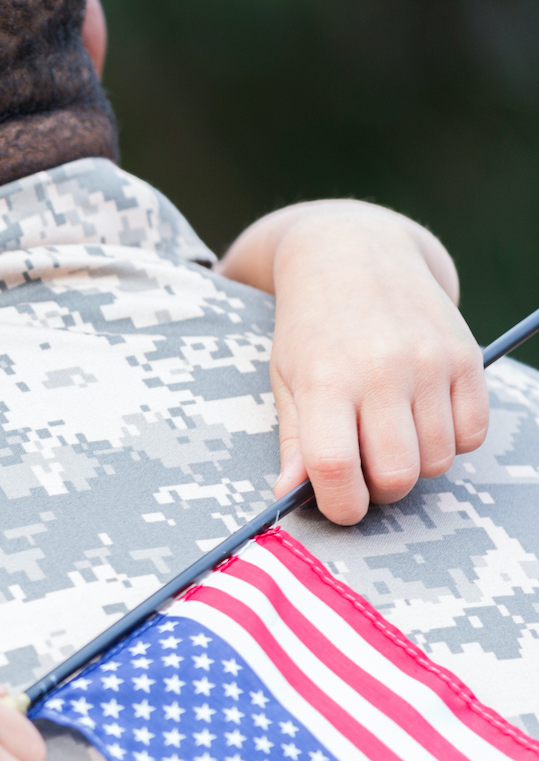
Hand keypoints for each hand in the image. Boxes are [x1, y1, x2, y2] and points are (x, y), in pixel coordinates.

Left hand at [220, 201, 487, 524]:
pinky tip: (423, 417)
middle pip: (396, 474)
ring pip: (438, 460)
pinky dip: (452, 441)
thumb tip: (288, 496)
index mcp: (325, 381)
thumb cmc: (311, 328)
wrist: (354, 255)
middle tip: (364, 470)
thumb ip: (293, 441)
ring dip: (415, 464)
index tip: (339, 505)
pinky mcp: (466, 357)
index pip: (336, 466)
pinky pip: (473, 435)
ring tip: (390, 435)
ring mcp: (429, 363)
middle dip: (380, 490)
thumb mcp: (287, 380)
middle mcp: (382, 371)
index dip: (339, 505)